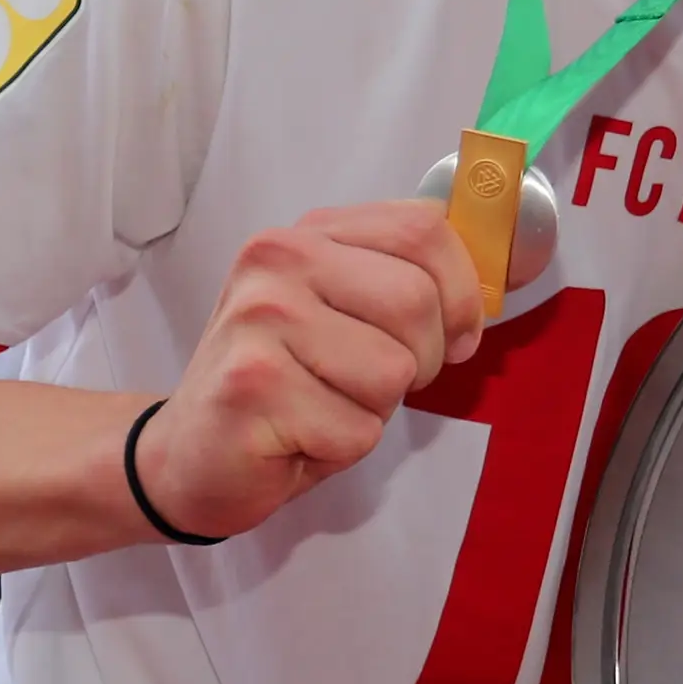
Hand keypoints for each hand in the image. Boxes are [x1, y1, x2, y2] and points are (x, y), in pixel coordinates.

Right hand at [132, 203, 483, 540]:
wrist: (189, 455)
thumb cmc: (280, 384)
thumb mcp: (342, 312)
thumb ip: (402, 280)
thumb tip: (494, 280)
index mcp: (306, 235)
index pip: (423, 228)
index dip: (463, 290)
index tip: (459, 332)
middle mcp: (277, 263)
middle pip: (418, 301)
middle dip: (424, 360)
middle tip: (377, 383)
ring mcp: (260, 322)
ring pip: (394, 370)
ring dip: (376, 409)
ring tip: (325, 405)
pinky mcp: (253, 389)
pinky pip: (358, 428)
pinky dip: (342, 446)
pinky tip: (297, 435)